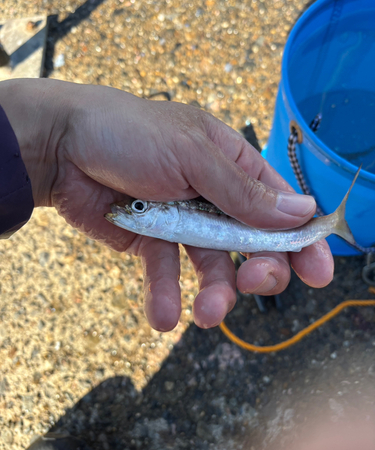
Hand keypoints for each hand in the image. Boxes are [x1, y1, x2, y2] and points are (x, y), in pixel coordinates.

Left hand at [1, 79, 332, 330]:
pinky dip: (166, 295)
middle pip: (250, 241)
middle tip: (255, 284)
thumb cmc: (127, 133)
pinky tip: (164, 316)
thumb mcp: (191, 155)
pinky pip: (165, 273)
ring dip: (214, 294)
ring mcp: (181, 220)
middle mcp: (211, 193)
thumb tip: (300, 213)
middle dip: (259, 269)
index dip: (300, 238)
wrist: (60, 146)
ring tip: (205, 315)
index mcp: (230, 162)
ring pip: (211, 265)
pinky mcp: (150, 241)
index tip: (318, 272)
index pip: (278, 204)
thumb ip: (242, 191)